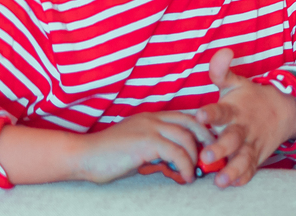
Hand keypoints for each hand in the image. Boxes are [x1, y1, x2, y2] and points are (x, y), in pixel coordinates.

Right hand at [72, 110, 214, 184]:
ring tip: (195, 173)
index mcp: (152, 117)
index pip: (185, 117)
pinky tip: (184, 178)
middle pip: (191, 122)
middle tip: (211, 159)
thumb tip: (174, 166)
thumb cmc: (108, 156)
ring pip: (187, 138)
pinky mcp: (147, 142)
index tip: (207, 148)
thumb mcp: (137, 150)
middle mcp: (153, 118)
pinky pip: (177, 153)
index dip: (200, 131)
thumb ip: (156, 152)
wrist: (84, 156)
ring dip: (195, 158)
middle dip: (205, 140)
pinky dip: (186, 167)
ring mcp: (150, 128)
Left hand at [194, 48, 295, 187]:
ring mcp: (251, 143)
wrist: (283, 110)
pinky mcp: (257, 156)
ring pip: (242, 158)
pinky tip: (235, 183)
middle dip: (220, 148)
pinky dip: (245, 176)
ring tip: (220, 180)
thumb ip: (222, 71)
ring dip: (232, 169)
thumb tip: (222, 51)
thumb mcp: (236, 82)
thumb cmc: (250, 98)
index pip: (221, 110)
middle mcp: (242, 128)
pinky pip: (252, 169)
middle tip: (206, 156)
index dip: (211, 112)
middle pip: (231, 139)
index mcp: (234, 109)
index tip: (200, 113)